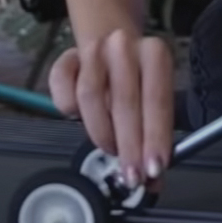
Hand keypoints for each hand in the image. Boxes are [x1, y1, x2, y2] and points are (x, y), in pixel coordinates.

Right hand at [48, 29, 175, 190]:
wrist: (110, 42)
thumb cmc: (137, 78)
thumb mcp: (154, 99)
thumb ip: (156, 135)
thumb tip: (154, 179)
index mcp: (154, 53)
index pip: (157, 100)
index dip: (155, 137)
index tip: (153, 168)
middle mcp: (123, 46)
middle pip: (124, 101)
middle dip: (129, 146)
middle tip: (131, 176)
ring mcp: (92, 51)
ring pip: (91, 97)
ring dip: (102, 133)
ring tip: (111, 149)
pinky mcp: (65, 60)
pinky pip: (64, 95)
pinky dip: (72, 113)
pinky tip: (82, 119)